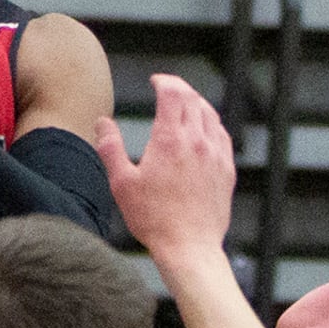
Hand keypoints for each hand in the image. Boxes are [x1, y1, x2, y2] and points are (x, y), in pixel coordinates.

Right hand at [92, 77, 233, 270]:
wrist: (189, 247)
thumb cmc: (154, 219)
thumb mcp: (122, 184)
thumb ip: (110, 148)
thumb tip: (102, 122)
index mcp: (170, 140)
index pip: (172, 93)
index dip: (164, 81)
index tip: (156, 80)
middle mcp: (197, 141)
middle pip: (192, 98)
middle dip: (179, 88)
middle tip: (167, 88)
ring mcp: (215, 154)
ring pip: (210, 114)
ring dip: (196, 102)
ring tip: (184, 103)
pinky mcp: (226, 169)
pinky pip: (221, 134)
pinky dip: (211, 123)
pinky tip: (204, 129)